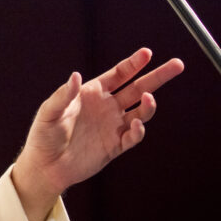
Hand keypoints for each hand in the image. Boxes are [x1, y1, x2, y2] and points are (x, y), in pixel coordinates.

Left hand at [13, 48, 183, 220]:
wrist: (46, 166)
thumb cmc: (43, 135)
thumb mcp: (49, 112)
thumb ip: (63, 95)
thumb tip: (75, 76)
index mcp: (92, 93)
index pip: (118, 74)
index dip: (133, 64)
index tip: (147, 53)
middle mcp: (106, 107)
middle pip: (137, 88)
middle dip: (157, 76)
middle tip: (176, 64)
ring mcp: (113, 126)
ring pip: (140, 112)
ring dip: (149, 105)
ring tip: (150, 97)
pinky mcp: (115, 146)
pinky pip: (132, 137)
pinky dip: (138, 132)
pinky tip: (137, 126)